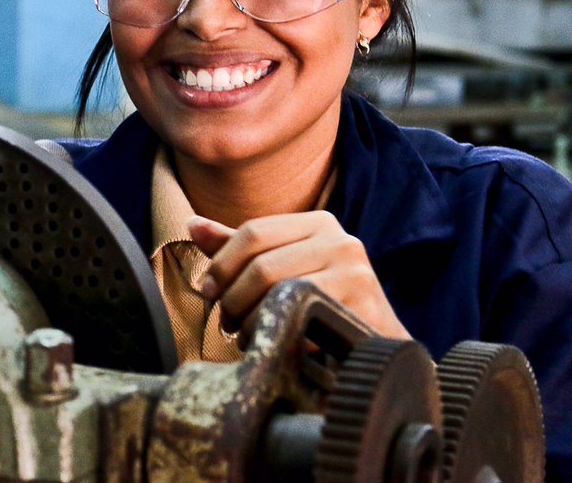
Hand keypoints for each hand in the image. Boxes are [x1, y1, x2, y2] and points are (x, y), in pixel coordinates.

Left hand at [187, 212, 411, 340]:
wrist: (379, 347)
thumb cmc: (323, 306)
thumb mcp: (283, 268)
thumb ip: (240, 249)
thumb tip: (192, 224)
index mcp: (320, 223)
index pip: (253, 232)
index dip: (221, 264)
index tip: (209, 291)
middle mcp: (342, 241)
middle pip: (262, 264)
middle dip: (232, 298)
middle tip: (227, 322)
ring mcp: (356, 274)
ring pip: (278, 292)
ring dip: (250, 321)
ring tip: (247, 336)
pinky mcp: (364, 309)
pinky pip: (303, 321)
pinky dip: (279, 336)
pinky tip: (276, 346)